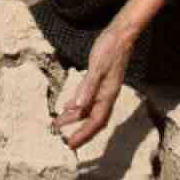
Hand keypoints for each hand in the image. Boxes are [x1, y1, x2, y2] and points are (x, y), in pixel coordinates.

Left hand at [52, 26, 137, 150]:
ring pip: (88, 109)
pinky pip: (87, 98)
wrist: (121, 35)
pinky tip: (68, 106)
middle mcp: (106, 95)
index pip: (95, 122)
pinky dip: (77, 104)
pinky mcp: (99, 80)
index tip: (71, 144)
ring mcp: (103, 88)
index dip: (83, 134)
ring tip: (58, 123)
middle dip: (80, 132)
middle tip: (66, 142)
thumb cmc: (110, 50)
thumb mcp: (97, 67)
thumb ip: (88, 87)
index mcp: (107, 95)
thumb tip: (77, 107)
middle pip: (92, 120)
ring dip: (74, 118)